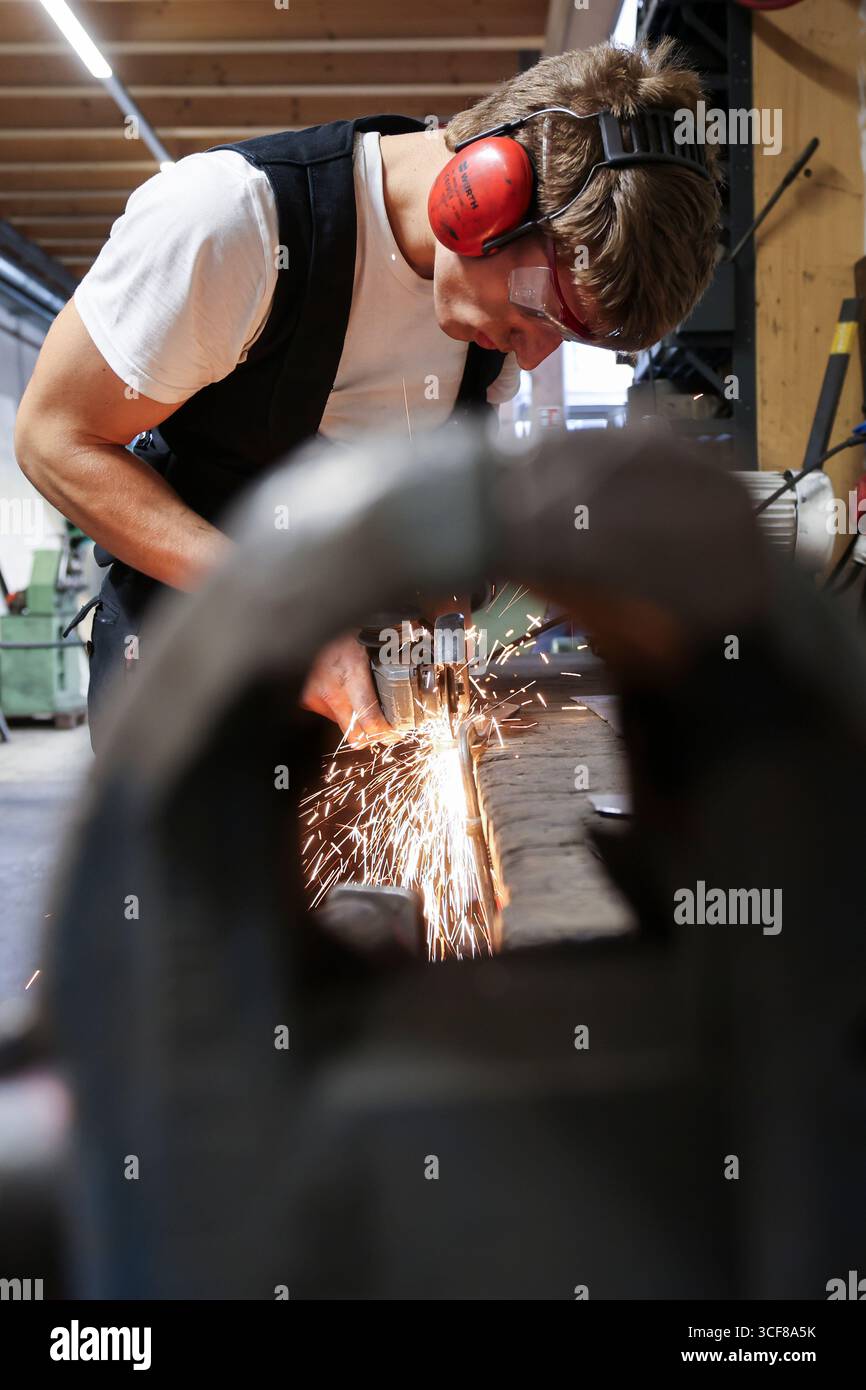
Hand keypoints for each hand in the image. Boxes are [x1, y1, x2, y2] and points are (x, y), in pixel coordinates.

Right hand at [300, 631, 395, 745]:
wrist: (313, 621)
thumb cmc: (345, 628)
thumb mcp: (372, 644)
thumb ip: (388, 668)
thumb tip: (408, 687)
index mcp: (351, 673)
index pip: (370, 721)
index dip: (386, 733)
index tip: (395, 733)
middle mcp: (330, 689)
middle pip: (354, 735)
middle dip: (372, 735)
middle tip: (384, 730)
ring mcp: (315, 696)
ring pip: (342, 724)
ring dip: (353, 718)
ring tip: (361, 700)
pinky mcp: (305, 698)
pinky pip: (328, 713)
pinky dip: (338, 707)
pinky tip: (343, 692)